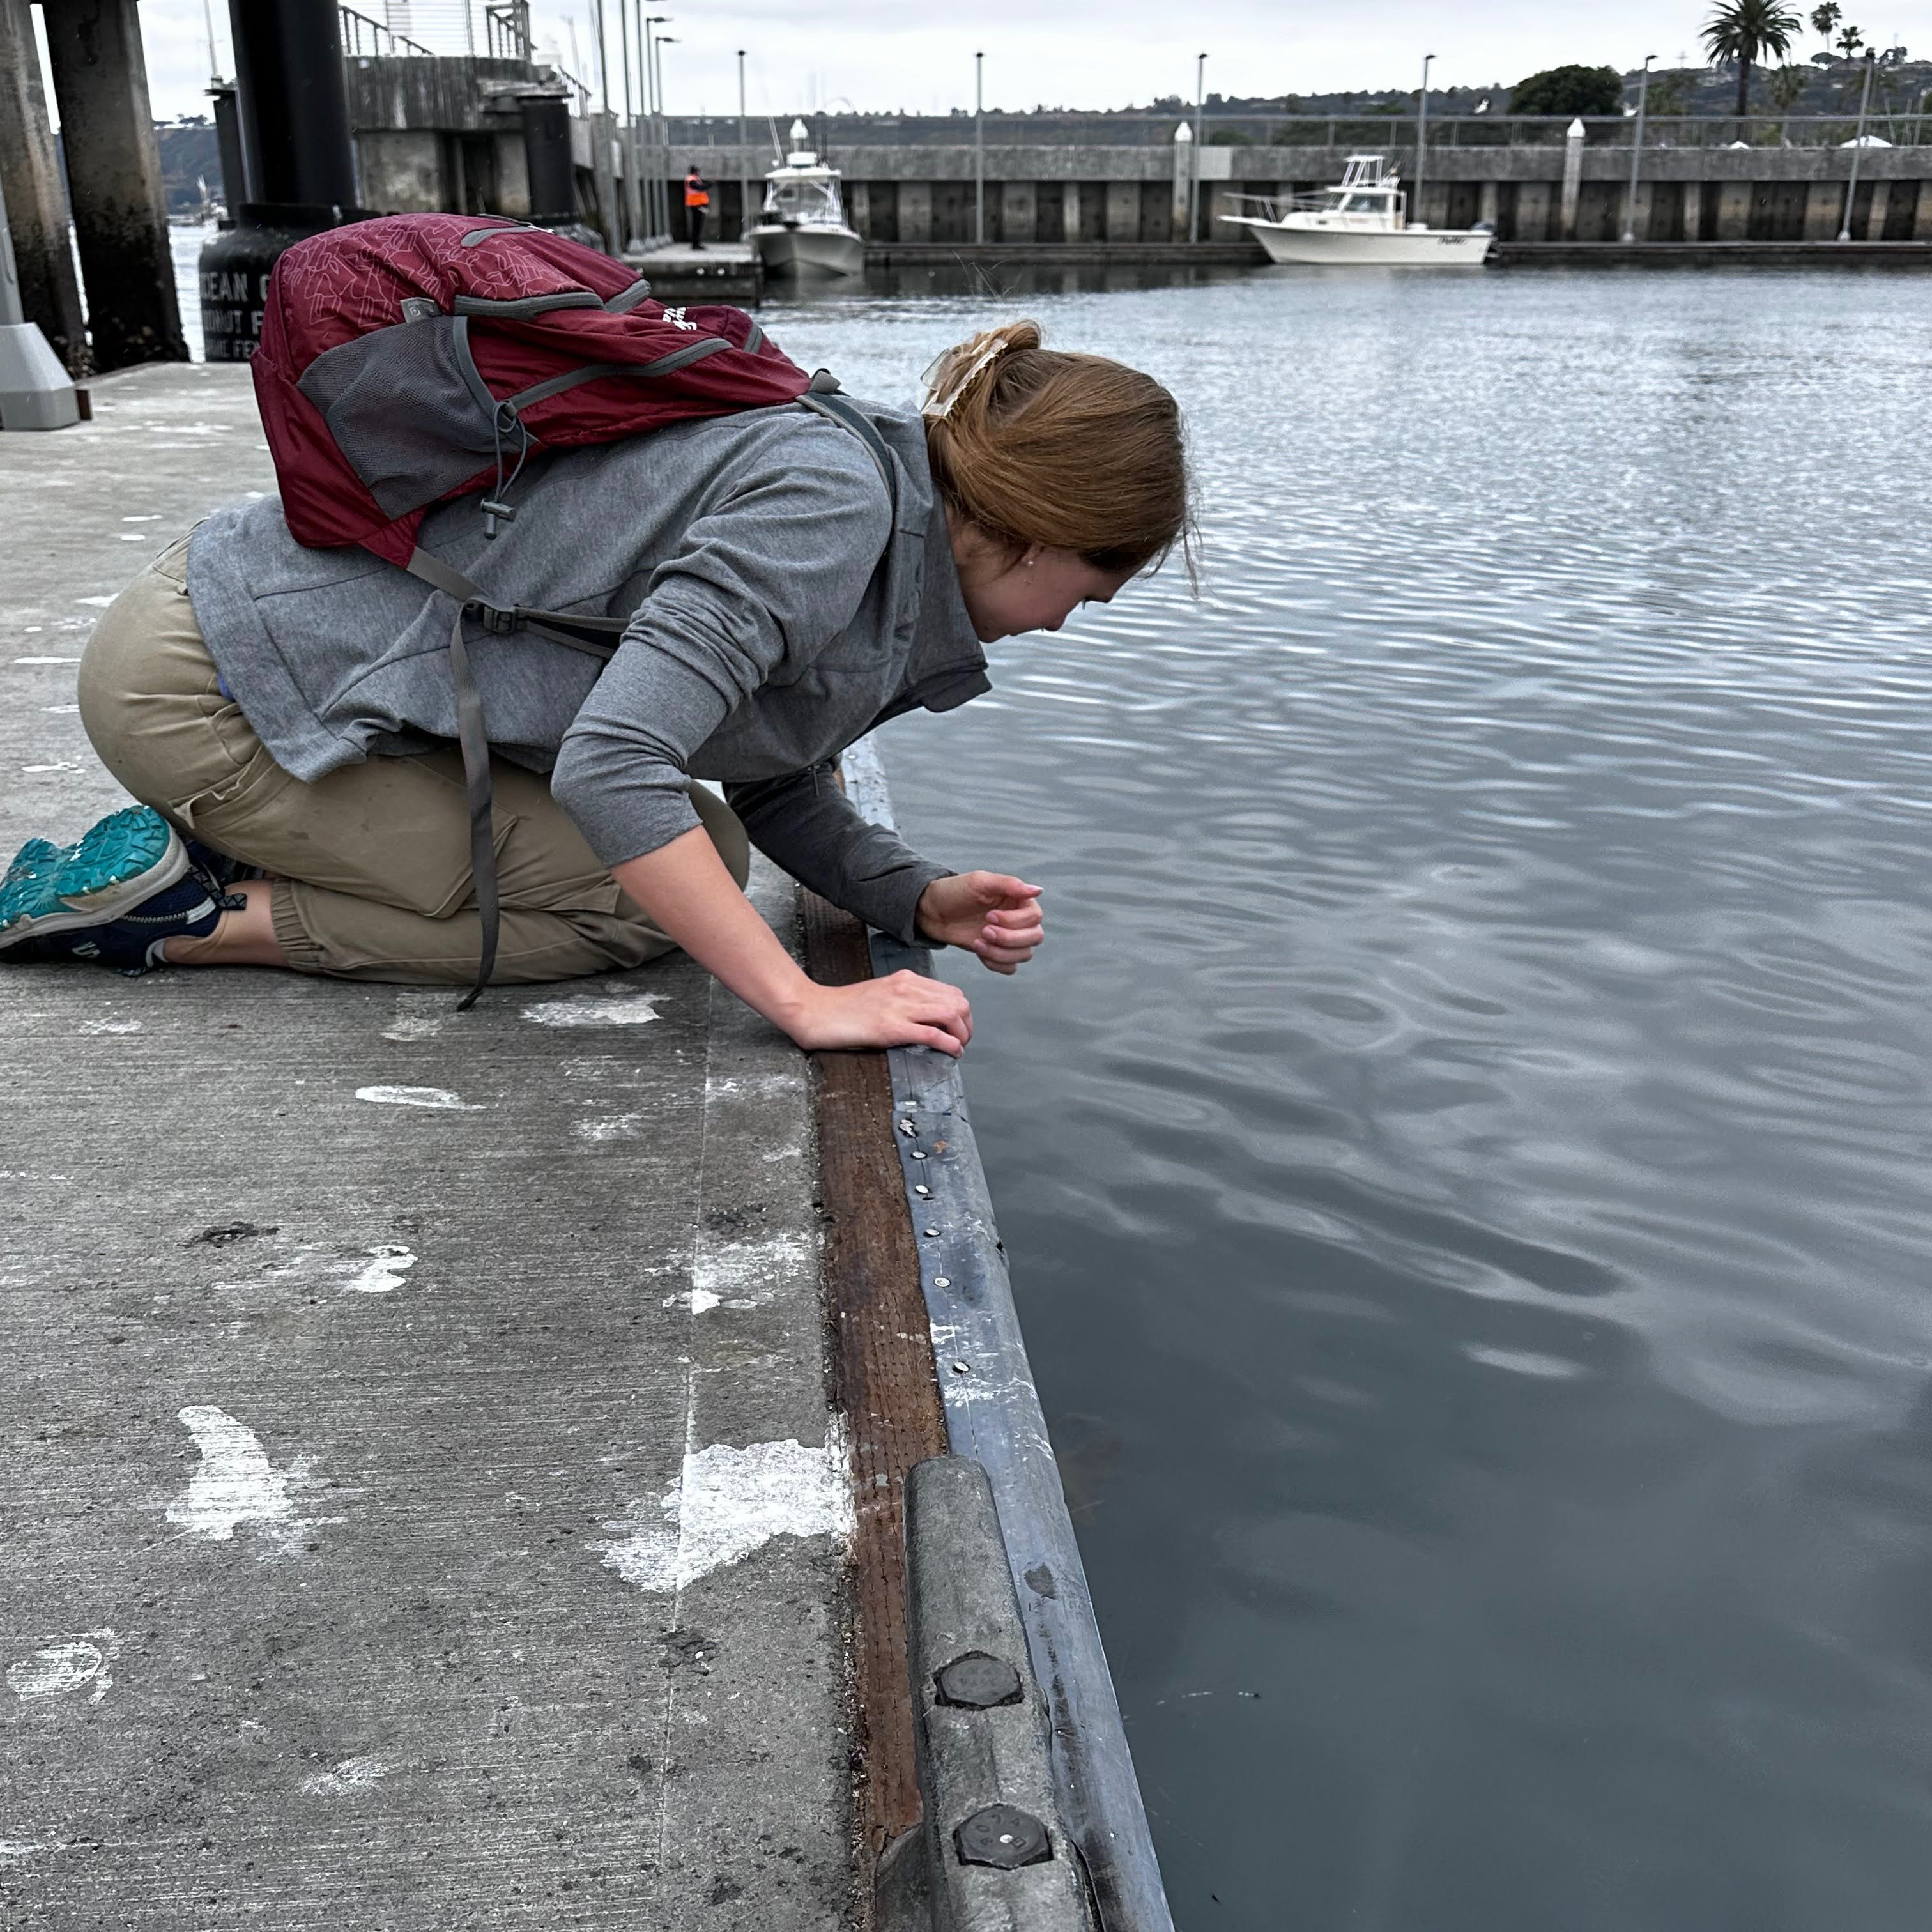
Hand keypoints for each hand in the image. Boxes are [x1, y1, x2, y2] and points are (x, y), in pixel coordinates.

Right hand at [783, 971, 973, 1056]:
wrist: (815, 1010)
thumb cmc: (843, 1007)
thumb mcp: (881, 994)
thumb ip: (904, 1000)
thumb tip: (927, 1018)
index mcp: (905, 979)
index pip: (951, 991)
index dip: (962, 1013)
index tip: (960, 1028)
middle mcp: (906, 988)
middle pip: (958, 1002)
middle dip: (967, 1024)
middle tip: (962, 1041)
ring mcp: (899, 1007)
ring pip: (951, 1014)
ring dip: (962, 1035)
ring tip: (959, 1048)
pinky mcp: (890, 1027)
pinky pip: (932, 1034)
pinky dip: (950, 1045)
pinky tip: (952, 1053)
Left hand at [916, 873, 1044, 975]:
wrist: (933, 911)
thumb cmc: (955, 891)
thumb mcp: (980, 882)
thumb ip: (1009, 884)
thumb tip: (1038, 890)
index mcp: (1019, 899)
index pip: (1035, 917)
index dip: (1014, 921)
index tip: (988, 916)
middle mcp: (1019, 919)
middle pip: (1034, 937)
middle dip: (1008, 939)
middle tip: (984, 931)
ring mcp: (1009, 938)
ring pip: (1024, 955)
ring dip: (1000, 952)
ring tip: (977, 942)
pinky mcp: (998, 952)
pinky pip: (1010, 967)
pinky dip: (996, 963)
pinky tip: (978, 950)